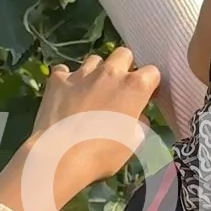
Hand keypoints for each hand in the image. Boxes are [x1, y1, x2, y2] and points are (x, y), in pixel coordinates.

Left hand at [0, 50, 161, 210]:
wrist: (60, 155)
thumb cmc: (103, 153)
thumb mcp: (132, 143)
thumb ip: (138, 122)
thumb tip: (136, 116)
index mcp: (134, 86)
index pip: (151, 73)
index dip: (149, 85)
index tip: (144, 98)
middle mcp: (110, 72)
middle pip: (123, 54)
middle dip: (124, 67)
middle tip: (118, 88)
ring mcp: (82, 73)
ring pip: (95, 60)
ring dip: (96, 72)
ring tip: (91, 91)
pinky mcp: (58, 79)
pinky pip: (64, 70)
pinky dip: (67, 79)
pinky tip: (66, 93)